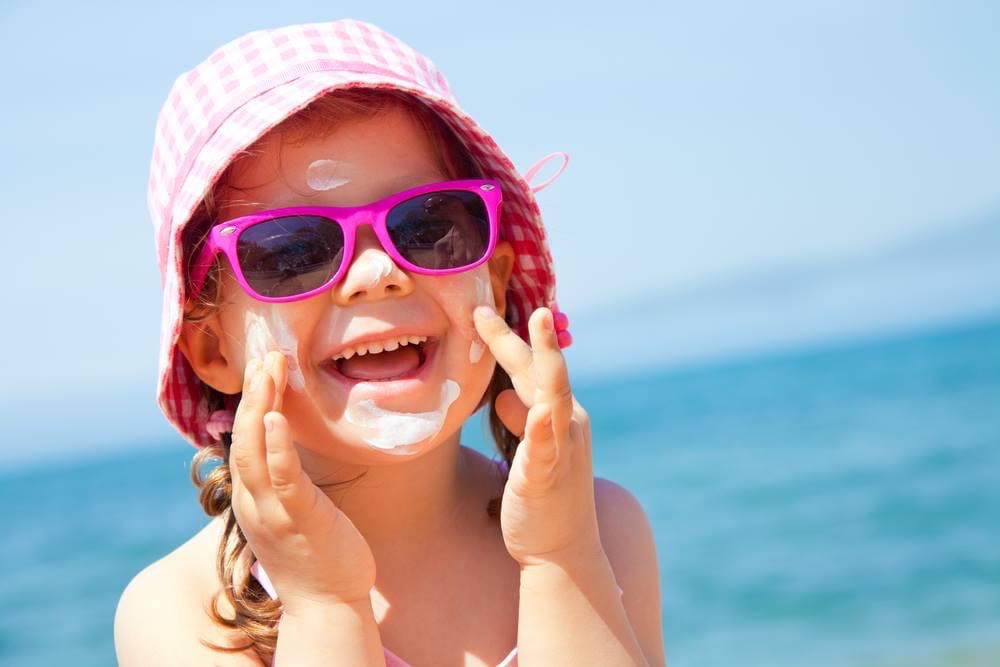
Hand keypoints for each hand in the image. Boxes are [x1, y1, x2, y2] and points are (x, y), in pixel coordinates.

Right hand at [229, 351, 375, 614]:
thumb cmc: (318, 555)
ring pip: (254, 451)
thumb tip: (289, 443)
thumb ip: (286, 478)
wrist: (327, 606)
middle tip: (264, 355)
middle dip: (252, 394)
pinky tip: (276, 417)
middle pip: (242, 438)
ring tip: (267, 369)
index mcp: (253, 498)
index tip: (262, 367)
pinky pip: (282, 478)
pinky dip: (276, 446)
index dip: (250, 402)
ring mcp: (273, 512)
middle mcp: (254, 502)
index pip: (243, 441)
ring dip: (259, 407)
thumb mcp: (295, 509)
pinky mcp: (298, 520)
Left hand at [472, 306, 601, 566]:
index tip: (481, 311)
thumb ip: (518, 420)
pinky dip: (541, 427)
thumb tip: (504, 397)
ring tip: (539, 325)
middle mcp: (567, 423)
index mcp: (559, 414)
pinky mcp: (547, 476)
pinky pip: (545, 447)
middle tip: (487, 308)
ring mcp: (561, 448)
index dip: (508, 339)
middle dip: (519, 336)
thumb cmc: (542, 495)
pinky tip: (538, 411)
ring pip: (553, 395)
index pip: (532, 368)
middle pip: (541, 370)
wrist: (562, 549)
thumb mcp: (527, 450)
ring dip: (547, 359)